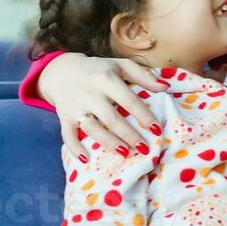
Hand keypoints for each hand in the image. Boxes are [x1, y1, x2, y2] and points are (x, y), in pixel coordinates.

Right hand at [42, 52, 165, 156]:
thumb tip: (165, 87)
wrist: (61, 70)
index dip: (143, 116)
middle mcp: (90, 93)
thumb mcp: (120, 66)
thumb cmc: (98, 70)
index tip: (157, 130)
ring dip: (108, 142)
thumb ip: (143, 75)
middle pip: (111, 118)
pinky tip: (86, 159)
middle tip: (144, 148)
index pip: (129, 100)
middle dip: (129, 135)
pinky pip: (67, 135)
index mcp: (107, 79)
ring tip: (124, 153)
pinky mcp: (64, 116)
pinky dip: (74, 148)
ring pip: (92, 128)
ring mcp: (75, 106)